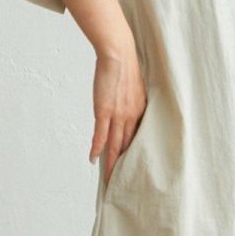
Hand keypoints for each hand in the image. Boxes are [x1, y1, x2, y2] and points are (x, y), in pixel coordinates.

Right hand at [90, 48, 147, 185]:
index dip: (133, 154)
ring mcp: (118, 115)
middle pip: (127, 147)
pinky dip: (97, 149)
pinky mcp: (104, 111)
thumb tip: (127, 109)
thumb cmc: (125, 67)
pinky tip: (94, 160)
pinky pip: (100, 135)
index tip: (132, 167)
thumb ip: (132, 102)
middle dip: (124, 165)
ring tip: (109, 180)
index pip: (137, 139)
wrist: (119, 53)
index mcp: (140, 112)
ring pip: (115, 145)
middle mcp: (132, 117)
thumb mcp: (134, 88)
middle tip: (122, 182)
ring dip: (111, 164)